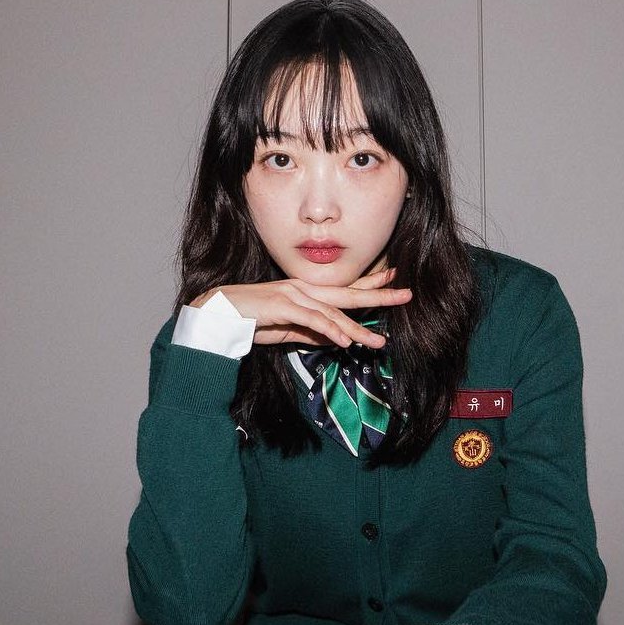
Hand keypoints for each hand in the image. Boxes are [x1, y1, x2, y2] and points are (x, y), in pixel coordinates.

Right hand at [192, 268, 411, 348]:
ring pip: (333, 312)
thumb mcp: (287, 330)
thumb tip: (335, 339)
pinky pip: (312, 320)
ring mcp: (293, 295)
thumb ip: (310, 332)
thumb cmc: (250, 321)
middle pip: (348, 293)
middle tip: (406, 294)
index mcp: (305, 292)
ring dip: (357, 328)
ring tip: (378, 342)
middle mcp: (303, 289)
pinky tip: (346, 341)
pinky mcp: (282, 306)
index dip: (370, 285)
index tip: (393, 282)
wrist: (217, 314)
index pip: (344, 289)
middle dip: (378, 295)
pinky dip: (331, 330)